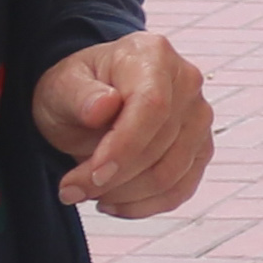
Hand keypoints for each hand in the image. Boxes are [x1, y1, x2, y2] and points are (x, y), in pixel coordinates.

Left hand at [33, 31, 213, 217]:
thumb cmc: (78, 89)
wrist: (93, 100)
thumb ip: (80, 95)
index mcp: (154, 56)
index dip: (124, 147)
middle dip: (112, 179)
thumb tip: (103, 107)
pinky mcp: (200, 150)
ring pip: (170, 175)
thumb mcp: (62, 86)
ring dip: (124, 195)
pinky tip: (114, 202)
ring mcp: (199, 119)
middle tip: (70, 189)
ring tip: (88, 192)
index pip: (152, 107)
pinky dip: (144, 206)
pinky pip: (179, 191)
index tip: (93, 175)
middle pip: (160, 147)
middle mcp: (187, 84)